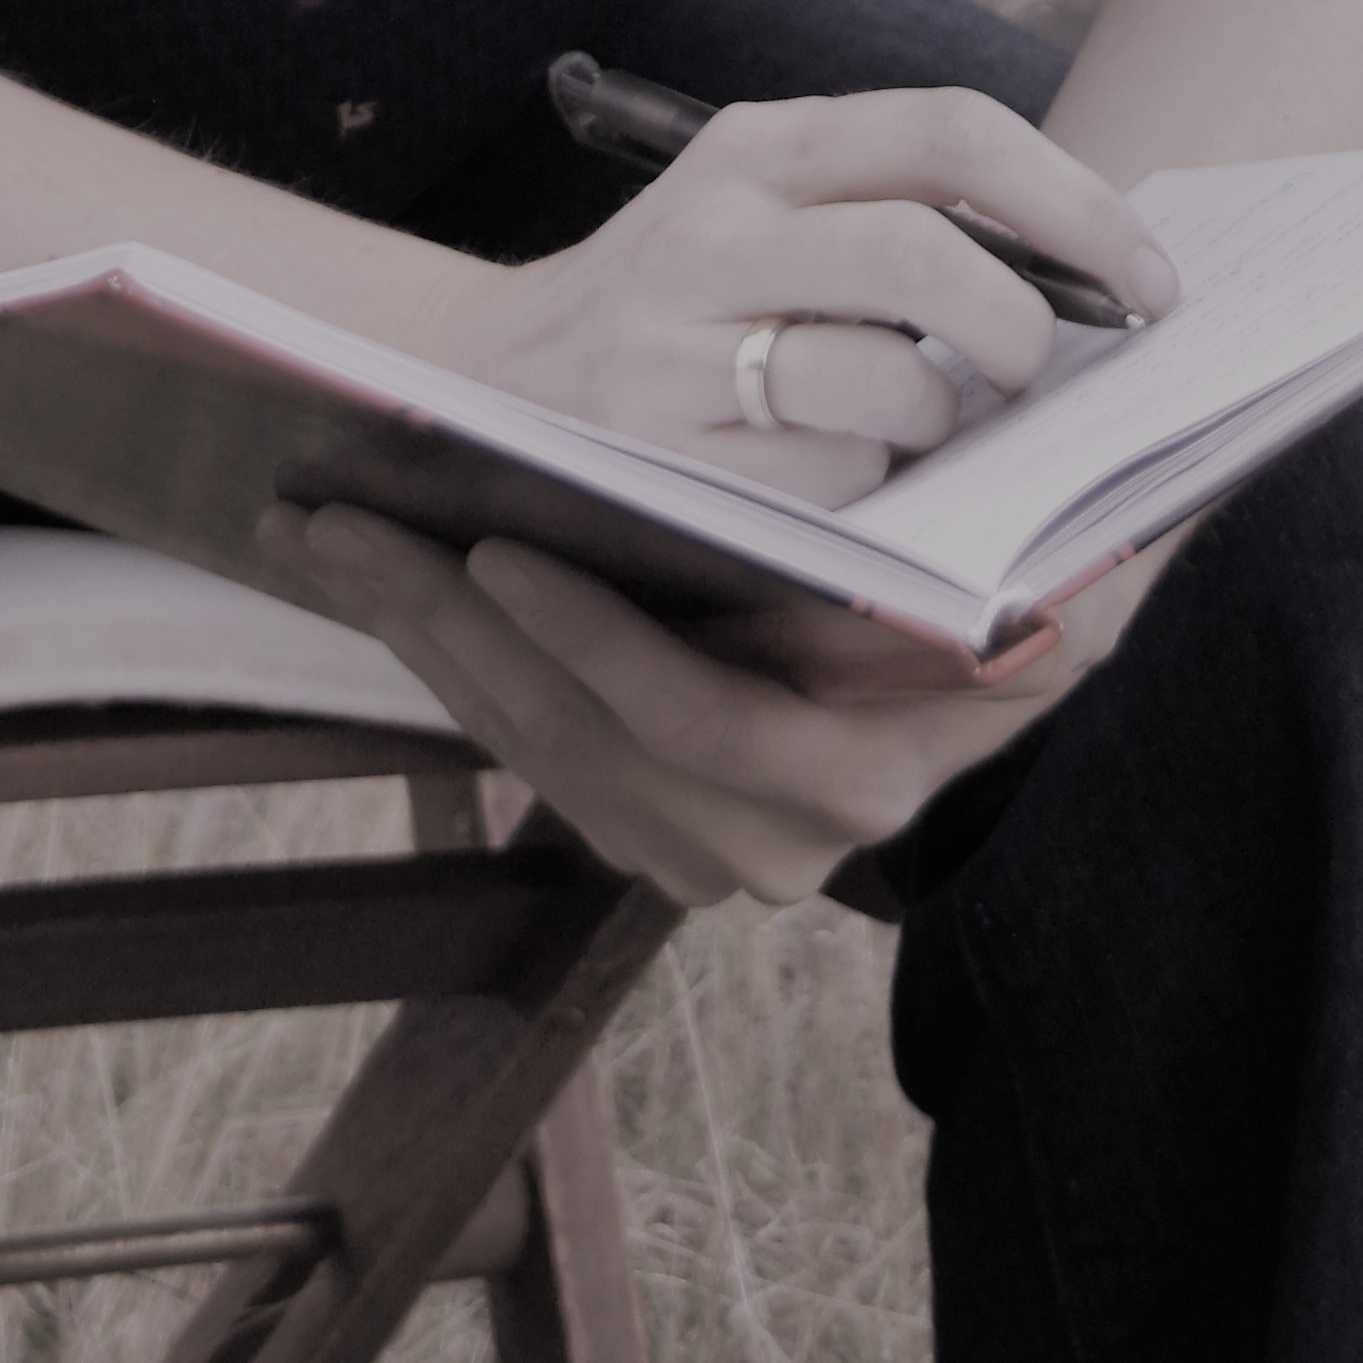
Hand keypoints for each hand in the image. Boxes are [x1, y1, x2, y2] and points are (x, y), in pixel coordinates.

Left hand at [259, 499, 1145, 903]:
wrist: (997, 625)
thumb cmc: (1014, 571)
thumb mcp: (1033, 587)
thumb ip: (994, 597)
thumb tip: (978, 589)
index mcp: (865, 773)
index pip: (704, 715)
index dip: (594, 639)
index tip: (500, 543)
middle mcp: (780, 836)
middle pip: (581, 732)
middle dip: (452, 620)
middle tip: (347, 516)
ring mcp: (704, 845)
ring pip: (532, 739)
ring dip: (420, 630)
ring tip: (328, 524)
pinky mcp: (646, 820)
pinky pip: (526, 741)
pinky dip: (446, 653)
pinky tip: (379, 575)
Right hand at [420, 82, 1180, 508]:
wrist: (481, 380)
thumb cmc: (679, 302)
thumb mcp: (763, 214)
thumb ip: (895, 217)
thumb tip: (1096, 283)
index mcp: (760, 147)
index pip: (948, 132)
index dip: (1073, 204)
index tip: (1149, 279)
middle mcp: (712, 228)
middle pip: (925, 258)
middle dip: (1017, 329)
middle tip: (1036, 375)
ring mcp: (675, 344)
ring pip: (887, 388)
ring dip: (934, 429)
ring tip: (911, 434)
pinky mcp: (658, 453)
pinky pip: (827, 486)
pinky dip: (860, 495)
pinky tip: (826, 482)